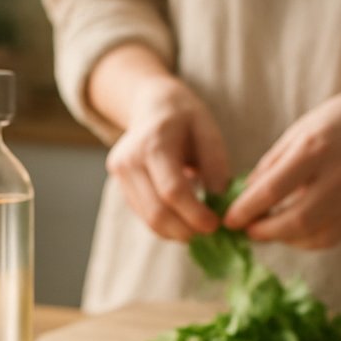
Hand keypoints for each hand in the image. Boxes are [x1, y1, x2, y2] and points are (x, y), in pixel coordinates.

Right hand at [104, 75, 230, 241]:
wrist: (151, 106)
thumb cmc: (185, 118)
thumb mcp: (208, 132)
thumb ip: (216, 167)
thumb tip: (219, 204)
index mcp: (155, 142)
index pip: (172, 190)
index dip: (194, 214)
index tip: (215, 224)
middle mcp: (130, 160)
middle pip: (156, 211)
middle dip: (185, 230)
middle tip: (209, 233)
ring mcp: (120, 174)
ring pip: (148, 218)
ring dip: (176, 232)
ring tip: (198, 229)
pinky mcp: (120, 186)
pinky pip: (143, 214)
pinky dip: (165, 224)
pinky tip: (183, 220)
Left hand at [223, 87, 340, 248]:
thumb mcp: (301, 130)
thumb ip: (272, 164)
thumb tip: (244, 196)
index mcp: (316, 148)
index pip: (273, 189)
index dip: (246, 209)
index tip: (229, 219)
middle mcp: (338, 176)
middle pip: (294, 220)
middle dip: (263, 231)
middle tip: (245, 229)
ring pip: (312, 235)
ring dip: (282, 239)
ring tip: (265, 229)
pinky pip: (328, 238)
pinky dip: (303, 241)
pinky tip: (291, 231)